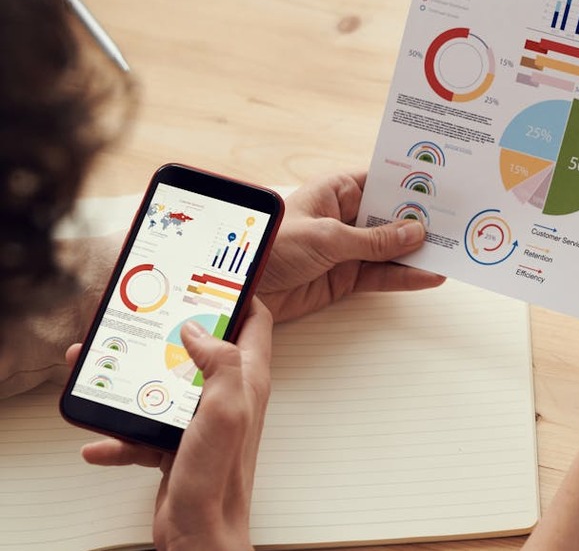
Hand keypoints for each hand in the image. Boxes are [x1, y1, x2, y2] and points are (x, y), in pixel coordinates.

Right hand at [67, 299, 273, 550]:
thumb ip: (219, 362)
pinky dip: (119, 435)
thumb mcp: (226, 408)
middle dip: (168, 333)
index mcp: (247, 380)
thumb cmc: (220, 477)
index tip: (208, 278)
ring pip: (163, 386)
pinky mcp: (175, 445)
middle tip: (141, 318)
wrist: (200, 534)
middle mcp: (227, 396)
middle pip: (199, 348)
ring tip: (100, 372)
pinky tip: (99, 441)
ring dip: (131, 380)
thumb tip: (198, 328)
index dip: (237, 296)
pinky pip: (142, 430)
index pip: (254, 322)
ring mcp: (200, 420)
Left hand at [258, 171, 444, 321]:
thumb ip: (373, 239)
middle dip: (421, 220)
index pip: (381, 182)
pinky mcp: (345, 278)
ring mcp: (346, 249)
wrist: (238, 286)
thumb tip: (412, 232)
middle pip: (391, 217)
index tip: (441, 186)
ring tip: (451, 251)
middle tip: (455, 222)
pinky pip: (382, 275)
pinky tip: (429, 276)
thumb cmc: (268, 246)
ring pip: (391, 248)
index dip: (409, 184)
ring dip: (418, 251)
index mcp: (335, 191)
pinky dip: (405, 277)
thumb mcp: (326, 237)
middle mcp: (343, 217)